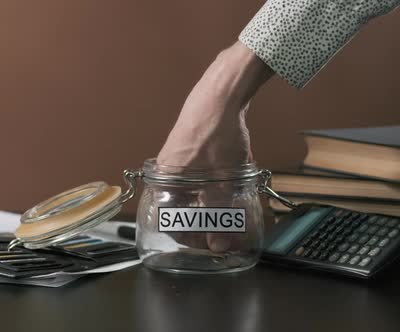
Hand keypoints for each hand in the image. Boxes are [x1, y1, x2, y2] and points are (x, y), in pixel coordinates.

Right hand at [156, 42, 271, 251]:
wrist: (222, 94)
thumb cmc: (217, 135)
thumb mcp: (222, 181)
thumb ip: (220, 214)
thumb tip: (220, 246)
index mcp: (167, 182)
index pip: (170, 222)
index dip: (191, 236)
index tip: (212, 243)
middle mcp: (169, 173)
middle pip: (182, 209)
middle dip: (205, 222)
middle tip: (226, 230)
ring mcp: (180, 160)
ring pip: (193, 193)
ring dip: (212, 205)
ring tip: (233, 211)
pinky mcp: (194, 149)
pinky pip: (200, 178)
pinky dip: (214, 188)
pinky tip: (231, 188)